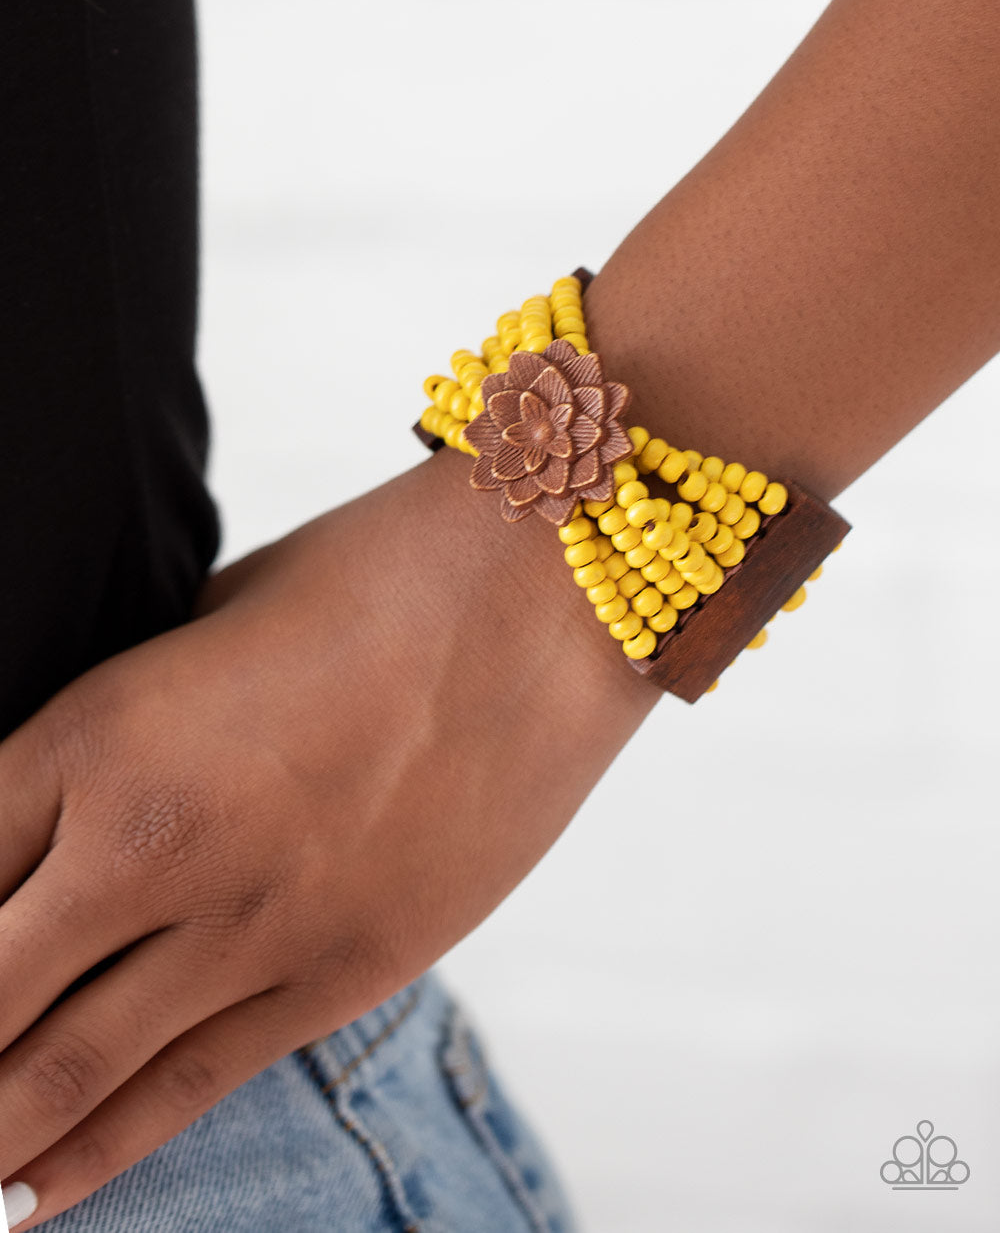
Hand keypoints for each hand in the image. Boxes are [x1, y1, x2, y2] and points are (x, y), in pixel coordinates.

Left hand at [0, 444, 658, 1224]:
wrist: (540, 600)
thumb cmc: (365, 579)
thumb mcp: (198, 628)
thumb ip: (116, 732)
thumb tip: (55, 815)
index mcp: (98, 732)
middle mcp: (152, 843)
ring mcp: (252, 921)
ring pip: (63, 1072)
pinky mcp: (342, 971)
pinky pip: (186, 1088)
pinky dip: (92, 1154)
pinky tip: (27, 1196)